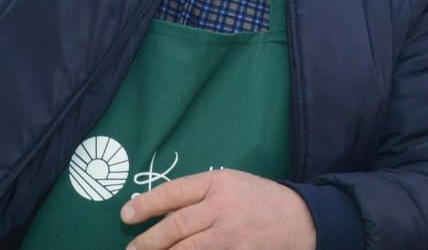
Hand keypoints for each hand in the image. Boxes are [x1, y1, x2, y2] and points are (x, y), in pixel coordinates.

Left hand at [121, 169, 315, 249]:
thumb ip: (198, 195)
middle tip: (132, 247)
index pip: (173, 192)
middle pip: (177, 225)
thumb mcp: (228, 183)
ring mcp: (232, 236)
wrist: (301, 219)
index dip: (146, 204)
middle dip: (149, 239)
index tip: (126, 214)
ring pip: (189, 249)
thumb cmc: (256, 197)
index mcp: (217, 183)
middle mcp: (222, 208)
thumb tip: (162, 213)